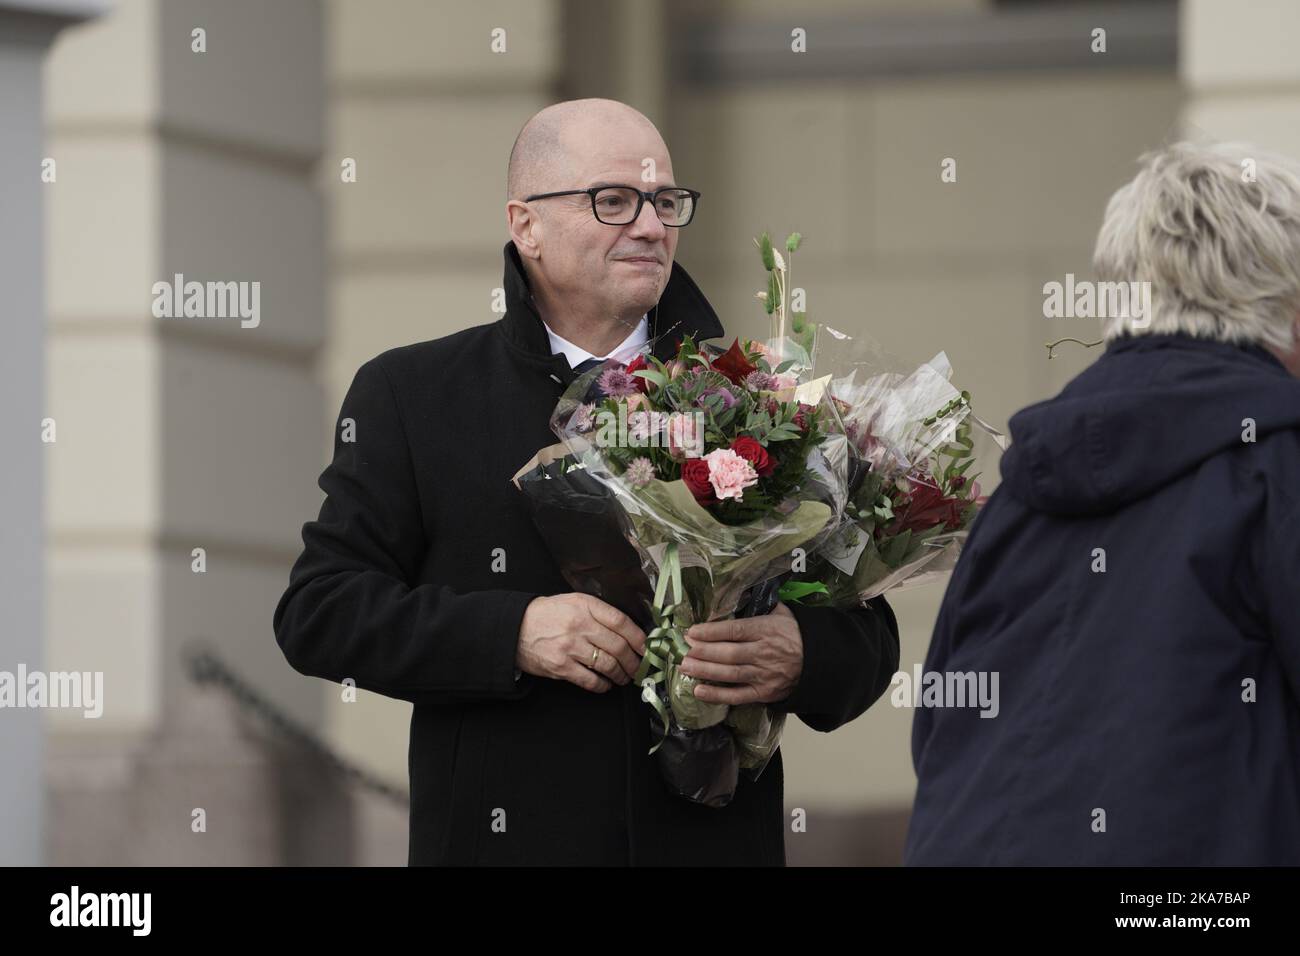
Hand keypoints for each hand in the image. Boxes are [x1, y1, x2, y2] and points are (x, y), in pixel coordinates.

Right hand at [517, 594, 646, 692]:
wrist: (514, 628)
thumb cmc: (546, 614)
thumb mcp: (574, 601)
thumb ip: (599, 612)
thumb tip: (628, 630)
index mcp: (585, 606)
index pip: (621, 622)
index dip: (638, 637)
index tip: (646, 646)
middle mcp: (580, 625)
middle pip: (619, 647)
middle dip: (634, 661)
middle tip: (639, 666)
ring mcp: (570, 647)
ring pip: (608, 665)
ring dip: (621, 674)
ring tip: (624, 677)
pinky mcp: (561, 667)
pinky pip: (590, 680)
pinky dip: (603, 685)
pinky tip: (606, 684)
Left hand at [677, 602, 802, 705]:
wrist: (819, 662)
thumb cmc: (796, 634)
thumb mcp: (783, 613)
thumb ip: (760, 605)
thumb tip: (738, 592)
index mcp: (767, 630)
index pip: (735, 630)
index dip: (711, 631)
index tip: (692, 631)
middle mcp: (764, 652)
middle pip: (728, 653)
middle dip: (703, 651)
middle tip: (682, 649)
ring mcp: (764, 675)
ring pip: (729, 674)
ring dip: (704, 670)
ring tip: (685, 666)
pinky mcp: (764, 693)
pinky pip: (737, 696)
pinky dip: (717, 695)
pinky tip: (699, 690)